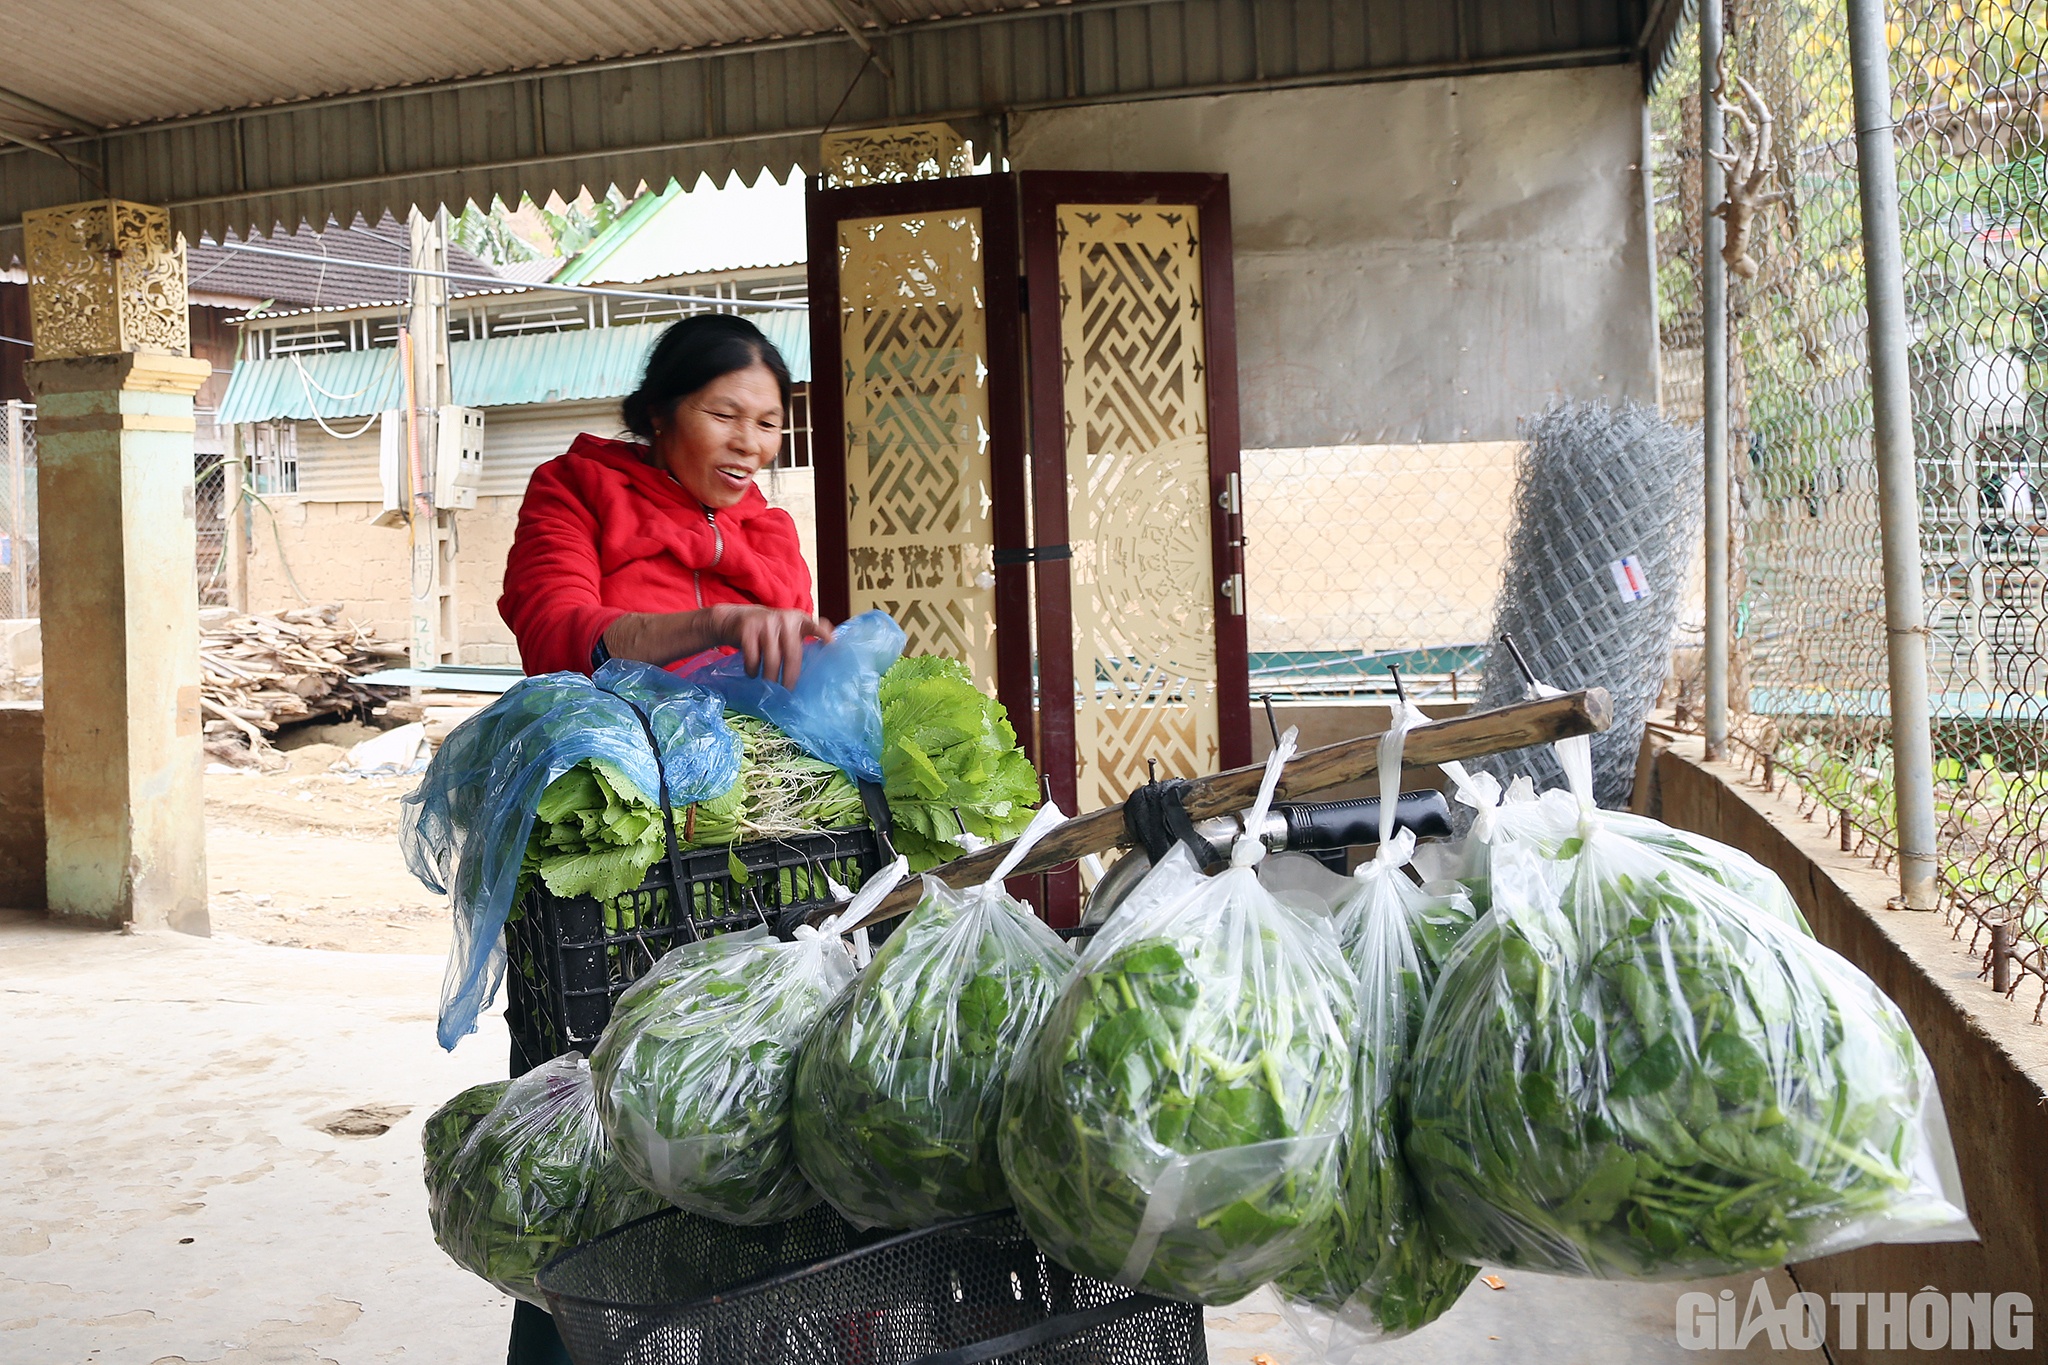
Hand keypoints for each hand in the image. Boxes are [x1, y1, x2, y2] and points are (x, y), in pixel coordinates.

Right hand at [708, 604, 834, 687]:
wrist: (734, 618)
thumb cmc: (768, 630)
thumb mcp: (787, 629)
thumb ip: (804, 637)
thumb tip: (827, 651)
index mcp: (799, 620)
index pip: (815, 627)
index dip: (824, 635)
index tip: (832, 645)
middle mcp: (785, 619)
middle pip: (792, 654)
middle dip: (790, 677)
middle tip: (788, 692)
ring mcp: (766, 623)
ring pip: (772, 660)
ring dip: (770, 678)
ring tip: (769, 686)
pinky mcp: (747, 630)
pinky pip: (753, 658)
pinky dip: (753, 670)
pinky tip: (753, 673)